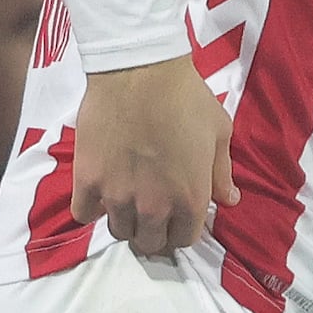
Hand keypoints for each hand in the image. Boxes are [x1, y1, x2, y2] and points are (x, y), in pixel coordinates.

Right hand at [71, 54, 231, 258]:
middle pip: (149, 242)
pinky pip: (83, 214)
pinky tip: (99, 192)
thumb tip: (228, 200)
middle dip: (153, 231)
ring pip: (119, 231)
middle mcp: (154, 207)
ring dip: (125, 220)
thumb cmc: (185, 97)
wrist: (139, 70)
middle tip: (150, 210)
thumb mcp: (219, 132)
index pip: (183, 240)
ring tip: (126, 199)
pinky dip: (91, 208)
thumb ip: (222, 172)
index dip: (181, 229)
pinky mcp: (87, 181)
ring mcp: (117, 196)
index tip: (176, 215)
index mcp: (190, 200)